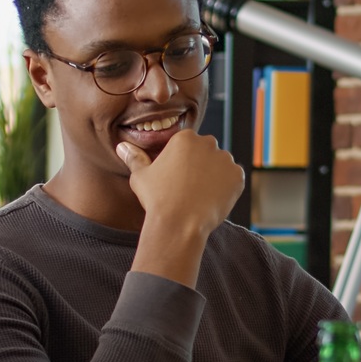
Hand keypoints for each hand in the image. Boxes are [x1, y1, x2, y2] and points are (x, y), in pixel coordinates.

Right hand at [116, 131, 242, 287]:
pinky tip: (211, 199)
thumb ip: (134, 157)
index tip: (176, 180)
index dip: (181, 164)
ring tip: (200, 196)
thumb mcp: (140, 176)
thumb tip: (122, 146)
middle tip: (188, 189)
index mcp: (185, 137)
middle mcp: (208, 143)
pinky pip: (234, 179)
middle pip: (205, 153)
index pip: (187, 146)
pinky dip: (226, 188)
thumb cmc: (157, 199)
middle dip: (200, 167)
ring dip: (214, 176)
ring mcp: (226, 159)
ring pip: (221, 165)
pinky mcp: (238, 176)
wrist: (179, 223)